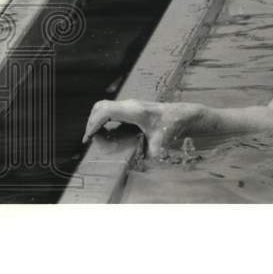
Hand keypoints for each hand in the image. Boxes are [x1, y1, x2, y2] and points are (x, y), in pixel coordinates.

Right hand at [82, 99, 206, 158]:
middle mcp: (131, 104)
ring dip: (96, 119)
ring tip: (93, 136)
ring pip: (105, 106)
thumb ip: (149, 156)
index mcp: (134, 111)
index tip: (88, 138)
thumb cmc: (173, 126)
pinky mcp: (133, 107)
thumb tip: (137, 169)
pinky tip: (104, 131)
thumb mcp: (161, 144)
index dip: (93, 123)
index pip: (105, 111)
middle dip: (91, 122)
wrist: (184, 114)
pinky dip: (103, 118)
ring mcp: (131, 104)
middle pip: (100, 106)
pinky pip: (111, 109)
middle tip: (89, 139)